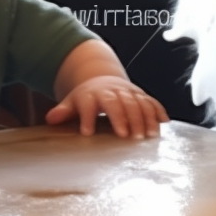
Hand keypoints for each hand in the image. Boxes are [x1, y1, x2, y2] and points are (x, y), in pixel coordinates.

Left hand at [45, 76, 168, 137]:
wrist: (102, 79)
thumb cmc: (86, 97)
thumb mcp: (72, 102)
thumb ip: (63, 111)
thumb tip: (51, 118)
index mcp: (92, 94)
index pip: (89, 104)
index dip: (88, 117)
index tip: (88, 133)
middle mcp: (112, 92)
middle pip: (117, 103)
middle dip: (122, 118)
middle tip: (126, 136)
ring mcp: (128, 92)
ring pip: (137, 102)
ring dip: (144, 118)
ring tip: (148, 136)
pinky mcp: (141, 95)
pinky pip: (151, 101)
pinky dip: (158, 111)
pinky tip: (164, 123)